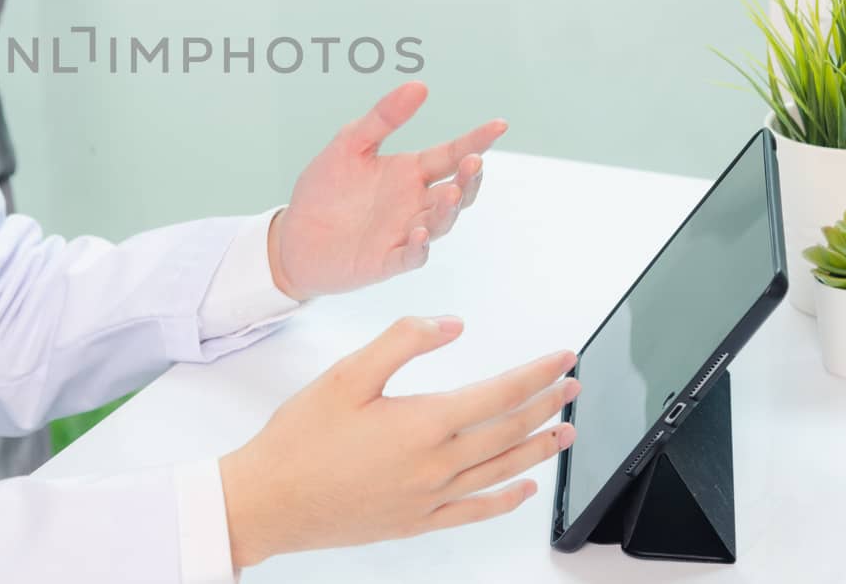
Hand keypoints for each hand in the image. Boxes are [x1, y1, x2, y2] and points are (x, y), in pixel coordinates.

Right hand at [217, 317, 577, 568]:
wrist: (271, 500)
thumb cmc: (301, 437)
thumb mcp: (346, 375)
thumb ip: (402, 342)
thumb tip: (452, 325)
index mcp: (422, 423)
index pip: (499, 394)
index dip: (536, 374)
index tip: (562, 358)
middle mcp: (436, 464)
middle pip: (509, 431)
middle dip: (547, 405)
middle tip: (573, 387)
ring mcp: (430, 497)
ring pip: (501, 470)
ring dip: (539, 449)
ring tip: (567, 432)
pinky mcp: (417, 520)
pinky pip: (476, 510)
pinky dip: (506, 498)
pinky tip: (524, 487)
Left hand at [269, 82, 506, 299]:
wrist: (293, 234)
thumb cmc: (324, 190)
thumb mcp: (349, 144)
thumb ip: (383, 118)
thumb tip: (419, 86)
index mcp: (410, 172)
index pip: (450, 155)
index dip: (476, 141)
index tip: (499, 125)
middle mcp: (414, 202)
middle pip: (456, 191)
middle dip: (468, 179)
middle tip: (473, 162)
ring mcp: (403, 232)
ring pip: (439, 223)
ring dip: (448, 210)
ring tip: (450, 193)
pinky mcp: (386, 260)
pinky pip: (410, 256)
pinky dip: (418, 248)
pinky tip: (418, 235)